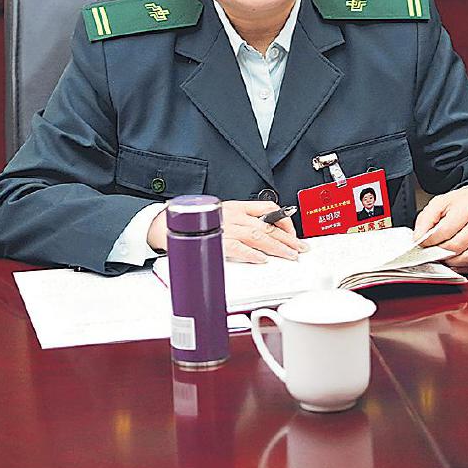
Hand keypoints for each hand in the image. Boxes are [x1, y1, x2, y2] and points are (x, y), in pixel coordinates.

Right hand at [146, 200, 307, 263]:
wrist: (167, 225)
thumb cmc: (194, 225)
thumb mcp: (222, 217)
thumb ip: (242, 225)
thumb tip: (265, 242)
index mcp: (236, 206)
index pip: (268, 208)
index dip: (285, 221)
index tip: (294, 234)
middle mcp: (232, 214)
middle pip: (267, 225)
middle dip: (288, 239)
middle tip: (301, 250)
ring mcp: (224, 226)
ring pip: (257, 235)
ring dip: (277, 247)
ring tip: (290, 256)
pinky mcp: (214, 240)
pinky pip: (237, 247)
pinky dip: (251, 254)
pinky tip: (262, 260)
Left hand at [413, 185, 467, 273]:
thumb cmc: (466, 204)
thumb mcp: (442, 202)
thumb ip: (426, 219)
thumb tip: (418, 238)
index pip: (444, 231)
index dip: (429, 241)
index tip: (422, 243)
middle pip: (455, 247)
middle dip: (439, 253)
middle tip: (431, 251)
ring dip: (451, 262)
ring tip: (443, 257)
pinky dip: (466, 268)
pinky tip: (457, 262)